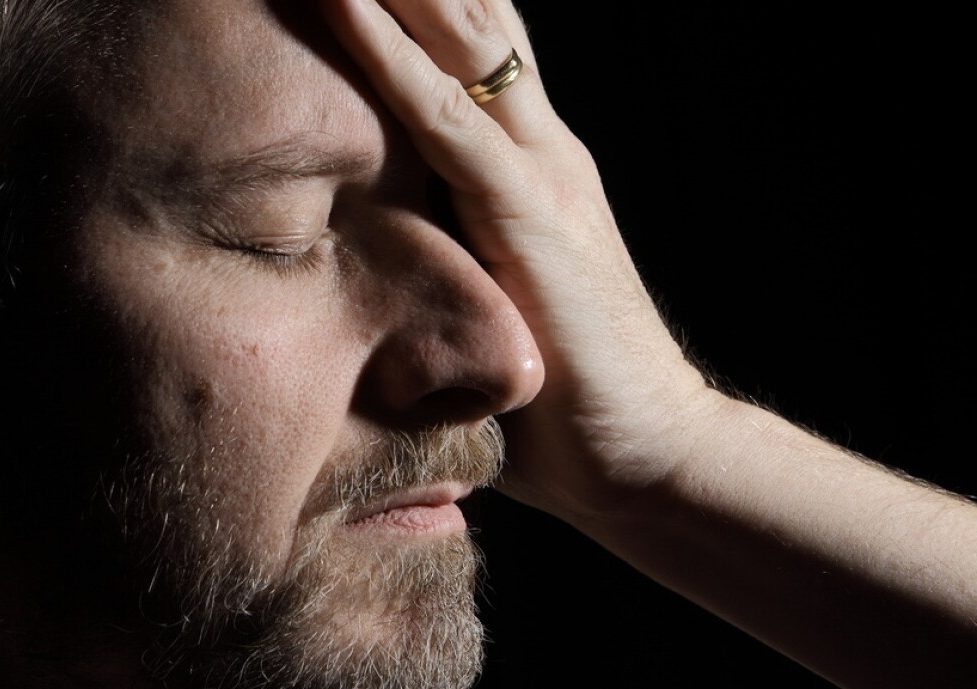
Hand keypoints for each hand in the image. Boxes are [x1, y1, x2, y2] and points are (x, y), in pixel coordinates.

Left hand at [321, 0, 722, 521]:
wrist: (642, 448)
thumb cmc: (561, 385)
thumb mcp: (495, 291)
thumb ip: (454, 247)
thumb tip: (380, 244)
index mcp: (530, 163)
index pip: (473, 49)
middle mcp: (541, 147)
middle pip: (472, 20)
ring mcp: (539, 172)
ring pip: (462, 41)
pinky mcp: (527, 215)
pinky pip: (445, 118)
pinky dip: (389, 55)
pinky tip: (344, 4)